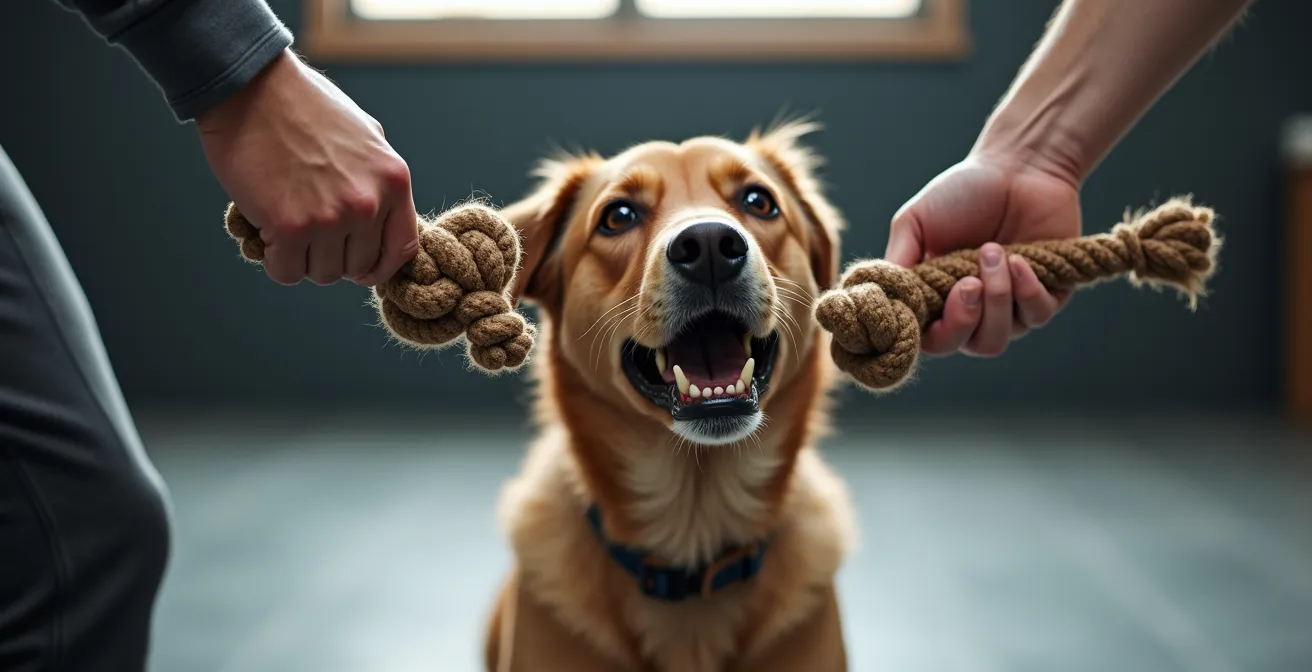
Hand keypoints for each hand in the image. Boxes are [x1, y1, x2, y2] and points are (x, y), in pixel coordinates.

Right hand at [196, 49, 418, 286]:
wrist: (252, 88)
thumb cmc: (304, 107)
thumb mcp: (365, 136)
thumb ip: (378, 179)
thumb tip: (381, 217)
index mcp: (393, 180)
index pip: (403, 248)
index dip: (380, 266)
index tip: (360, 268)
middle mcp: (368, 203)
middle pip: (358, 266)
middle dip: (333, 257)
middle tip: (309, 234)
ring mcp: (331, 218)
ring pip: (323, 274)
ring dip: (303, 258)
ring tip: (287, 225)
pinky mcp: (290, 227)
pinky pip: (287, 273)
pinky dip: (274, 261)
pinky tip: (268, 234)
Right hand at [884, 152, 1081, 356]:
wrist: (1019, 166)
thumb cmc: (962, 193)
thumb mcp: (914, 222)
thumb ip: (897, 262)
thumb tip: (883, 299)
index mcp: (936, 299)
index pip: (928, 340)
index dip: (927, 333)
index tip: (928, 300)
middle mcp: (972, 311)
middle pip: (966, 346)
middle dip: (965, 319)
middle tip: (968, 281)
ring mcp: (1010, 308)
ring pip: (999, 338)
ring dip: (997, 298)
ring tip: (993, 252)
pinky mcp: (1047, 296)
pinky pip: (1037, 315)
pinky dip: (1027, 290)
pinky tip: (1020, 259)